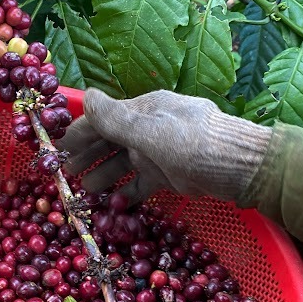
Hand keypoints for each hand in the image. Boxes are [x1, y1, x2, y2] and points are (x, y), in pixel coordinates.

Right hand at [59, 89, 271, 203]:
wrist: (244, 168)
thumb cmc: (197, 145)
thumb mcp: (152, 131)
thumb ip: (116, 119)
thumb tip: (86, 96)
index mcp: (145, 110)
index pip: (103, 118)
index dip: (78, 133)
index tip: (57, 150)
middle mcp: (150, 128)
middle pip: (111, 141)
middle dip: (87, 156)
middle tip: (66, 175)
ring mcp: (161, 152)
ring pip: (124, 163)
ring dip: (103, 175)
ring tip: (84, 192)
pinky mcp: (171, 175)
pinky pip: (142, 183)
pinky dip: (127, 192)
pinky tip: (112, 205)